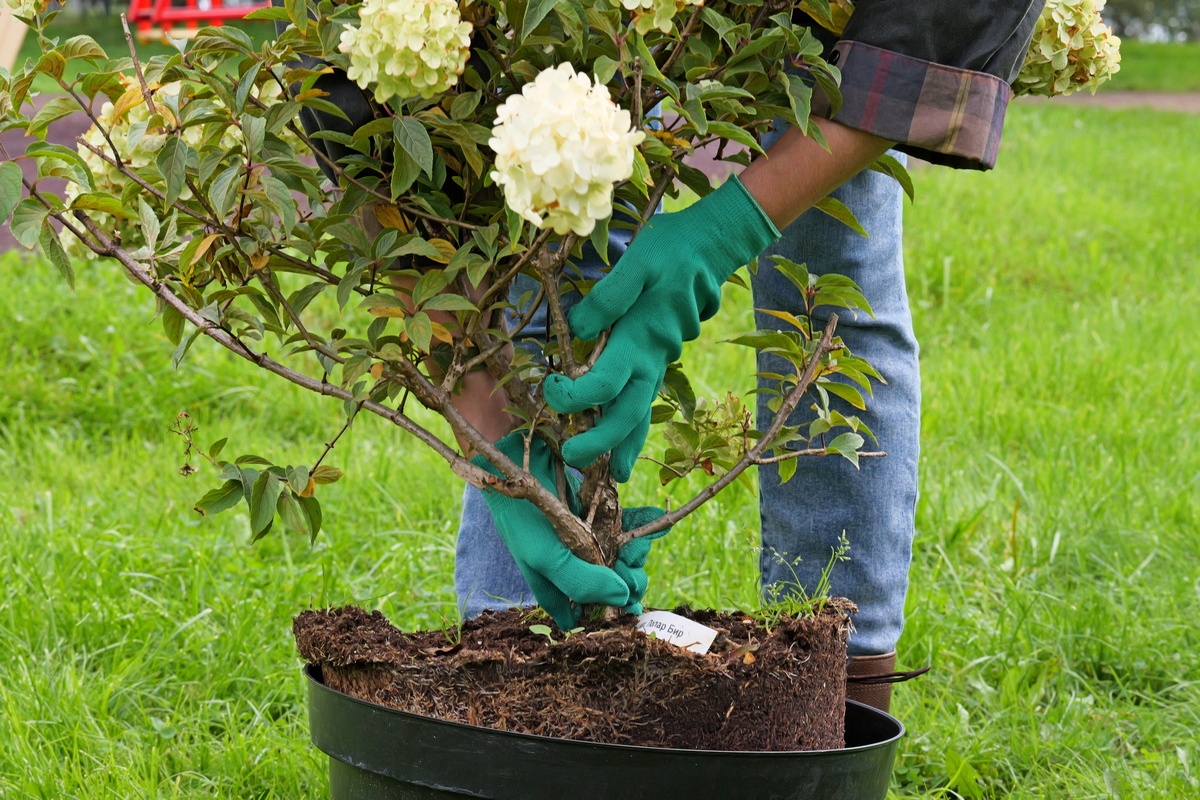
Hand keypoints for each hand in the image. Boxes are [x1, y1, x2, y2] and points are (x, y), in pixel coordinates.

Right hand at [471, 434, 670, 627]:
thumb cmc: (523, 519)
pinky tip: (658, 520)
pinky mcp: (598, 510)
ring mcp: (587, 536)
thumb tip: (623, 598)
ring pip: (622, 554)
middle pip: (610, 582)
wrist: (513, 460)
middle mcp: (573, 563)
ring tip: (640, 547)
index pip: (588, 609)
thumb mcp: (547, 558)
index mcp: (557, 583)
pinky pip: (627, 521)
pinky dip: (644, 523)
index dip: (609, 611)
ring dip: (636, 553)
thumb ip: (583, 583)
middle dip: (627, 580)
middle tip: (633, 572)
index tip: (627, 606)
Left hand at [543, 176, 778, 480]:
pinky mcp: (662, 354)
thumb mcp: (636, 263)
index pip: (604, 385)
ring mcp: (661, 359)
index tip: (550, 392)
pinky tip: (626, 436)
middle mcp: (652, 357)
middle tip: (574, 462)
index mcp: (640, 339)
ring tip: (614, 473)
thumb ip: (608, 298)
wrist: (712, 245)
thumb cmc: (670, 250)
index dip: (574, 397)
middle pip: (628, 413)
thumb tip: (580, 331)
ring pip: (643, 410)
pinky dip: (636, 420)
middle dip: (603, 444)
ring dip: (625, 442)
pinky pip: (647, 395)